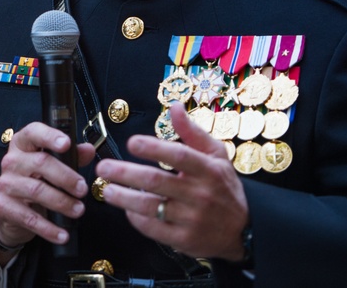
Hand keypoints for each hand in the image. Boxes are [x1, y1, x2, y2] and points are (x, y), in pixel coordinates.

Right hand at [0, 122, 95, 249]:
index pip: (33, 132)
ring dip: (61, 202)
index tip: (66, 143)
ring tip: (78, 210)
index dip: (50, 136)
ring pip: (36, 191)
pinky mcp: (3, 206)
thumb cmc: (35, 180)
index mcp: (23, 144)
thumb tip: (88, 149)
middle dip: (66, 177)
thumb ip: (71, 156)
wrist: (10, 211)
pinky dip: (49, 228)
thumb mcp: (52, 165)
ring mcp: (5, 183)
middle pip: (40, 163)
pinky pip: (29, 218)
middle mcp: (11, 161)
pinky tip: (63, 234)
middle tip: (83, 189)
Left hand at [95, 103, 248, 260]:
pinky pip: (153, 228)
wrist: (244, 230)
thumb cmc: (224, 187)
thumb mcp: (217, 155)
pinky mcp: (184, 240)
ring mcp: (191, 219)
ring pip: (150, 207)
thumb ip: (192, 132)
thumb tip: (174, 107)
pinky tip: (126, 208)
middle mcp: (200, 195)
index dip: (154, 148)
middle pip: (156, 182)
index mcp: (208, 170)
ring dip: (123, 197)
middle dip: (125, 173)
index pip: (179, 156)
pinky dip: (136, 218)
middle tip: (103, 167)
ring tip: (106, 188)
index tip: (132, 142)